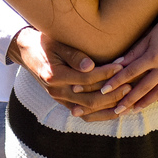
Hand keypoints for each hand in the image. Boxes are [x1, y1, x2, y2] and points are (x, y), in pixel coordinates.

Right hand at [8, 27, 127, 116]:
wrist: (26, 52)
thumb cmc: (43, 43)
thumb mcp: (56, 44)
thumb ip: (73, 55)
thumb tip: (91, 66)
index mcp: (55, 76)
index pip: (86, 79)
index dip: (105, 73)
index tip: (121, 66)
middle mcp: (57, 92)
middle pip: (90, 100)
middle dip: (112, 94)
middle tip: (130, 85)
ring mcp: (60, 99)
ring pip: (89, 111)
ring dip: (110, 108)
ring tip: (128, 101)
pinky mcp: (64, 102)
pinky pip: (84, 114)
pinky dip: (100, 114)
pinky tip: (115, 110)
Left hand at [87, 10, 157, 117]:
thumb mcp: (147, 37)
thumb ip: (133, 53)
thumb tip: (116, 64)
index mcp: (154, 56)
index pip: (130, 73)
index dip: (116, 82)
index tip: (104, 90)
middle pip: (143, 88)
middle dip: (129, 100)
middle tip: (117, 111)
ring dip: (145, 103)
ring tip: (134, 110)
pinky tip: (156, 102)